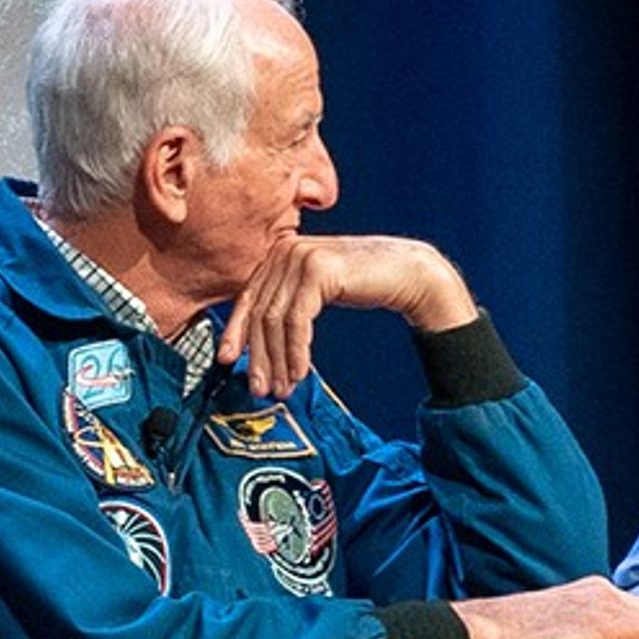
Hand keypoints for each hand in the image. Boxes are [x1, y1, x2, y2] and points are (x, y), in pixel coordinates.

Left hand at [222, 233, 478, 399]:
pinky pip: (297, 320)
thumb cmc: (368, 283)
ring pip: (276, 320)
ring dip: (278, 360)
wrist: (409, 272)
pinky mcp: (317, 272)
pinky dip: (296, 351)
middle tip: (259, 387)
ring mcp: (299, 257)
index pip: (249, 297)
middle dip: (258, 355)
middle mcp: (285, 250)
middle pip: (260, 312)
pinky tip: (299, 372)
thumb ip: (290, 299)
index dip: (237, 332)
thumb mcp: (319, 290)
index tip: (228, 361)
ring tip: (281, 387)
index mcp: (279, 252)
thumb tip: (260, 339)